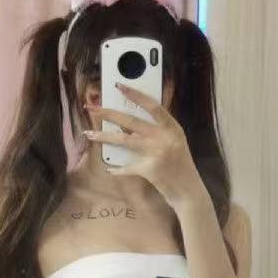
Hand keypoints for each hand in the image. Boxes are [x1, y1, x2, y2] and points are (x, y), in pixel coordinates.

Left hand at [83, 83, 205, 209]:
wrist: (188, 191)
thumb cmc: (180, 166)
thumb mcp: (175, 143)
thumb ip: (158, 131)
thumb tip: (128, 122)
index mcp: (172, 128)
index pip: (152, 106)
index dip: (135, 95)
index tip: (119, 86)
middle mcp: (165, 138)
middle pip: (131, 121)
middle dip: (109, 113)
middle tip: (92, 108)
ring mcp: (157, 153)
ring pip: (124, 140)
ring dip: (104, 137)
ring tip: (89, 133)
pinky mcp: (149, 169)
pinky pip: (127, 166)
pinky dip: (118, 169)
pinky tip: (110, 169)